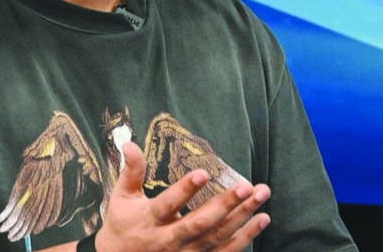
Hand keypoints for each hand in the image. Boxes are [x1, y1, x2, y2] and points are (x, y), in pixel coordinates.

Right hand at [94, 142, 270, 251]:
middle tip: (244, 187)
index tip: (203, 172)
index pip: (168, 204)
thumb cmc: (122, 224)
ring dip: (241, 218)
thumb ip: (131, 170)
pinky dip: (245, 237)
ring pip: (217, 238)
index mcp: (150, 220)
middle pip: (199, 223)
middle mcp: (168, 240)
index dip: (185, 190)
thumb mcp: (122, 197)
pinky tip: (261, 220)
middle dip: (224, 206)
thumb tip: (130, 142)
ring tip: (260, 196)